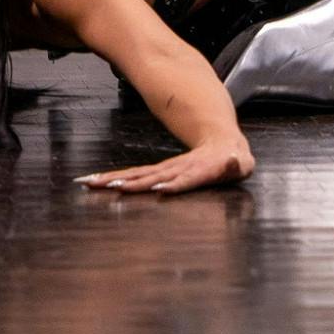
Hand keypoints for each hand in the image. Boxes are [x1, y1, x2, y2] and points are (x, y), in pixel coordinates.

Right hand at [78, 134, 255, 196]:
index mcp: (198, 170)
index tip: (160, 190)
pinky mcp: (160, 173)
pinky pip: (137, 177)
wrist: (220, 142)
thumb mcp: (240, 164)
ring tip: (93, 183)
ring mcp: (166, 170)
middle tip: (107, 187)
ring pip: (138, 175)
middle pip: (151, 177)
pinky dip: (117, 179)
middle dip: (129, 183)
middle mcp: (177, 170)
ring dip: (115, 179)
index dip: (174, 185)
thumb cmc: (233, 161)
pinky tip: (101, 183)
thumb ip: (235, 164)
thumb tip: (233, 160)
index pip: (185, 179)